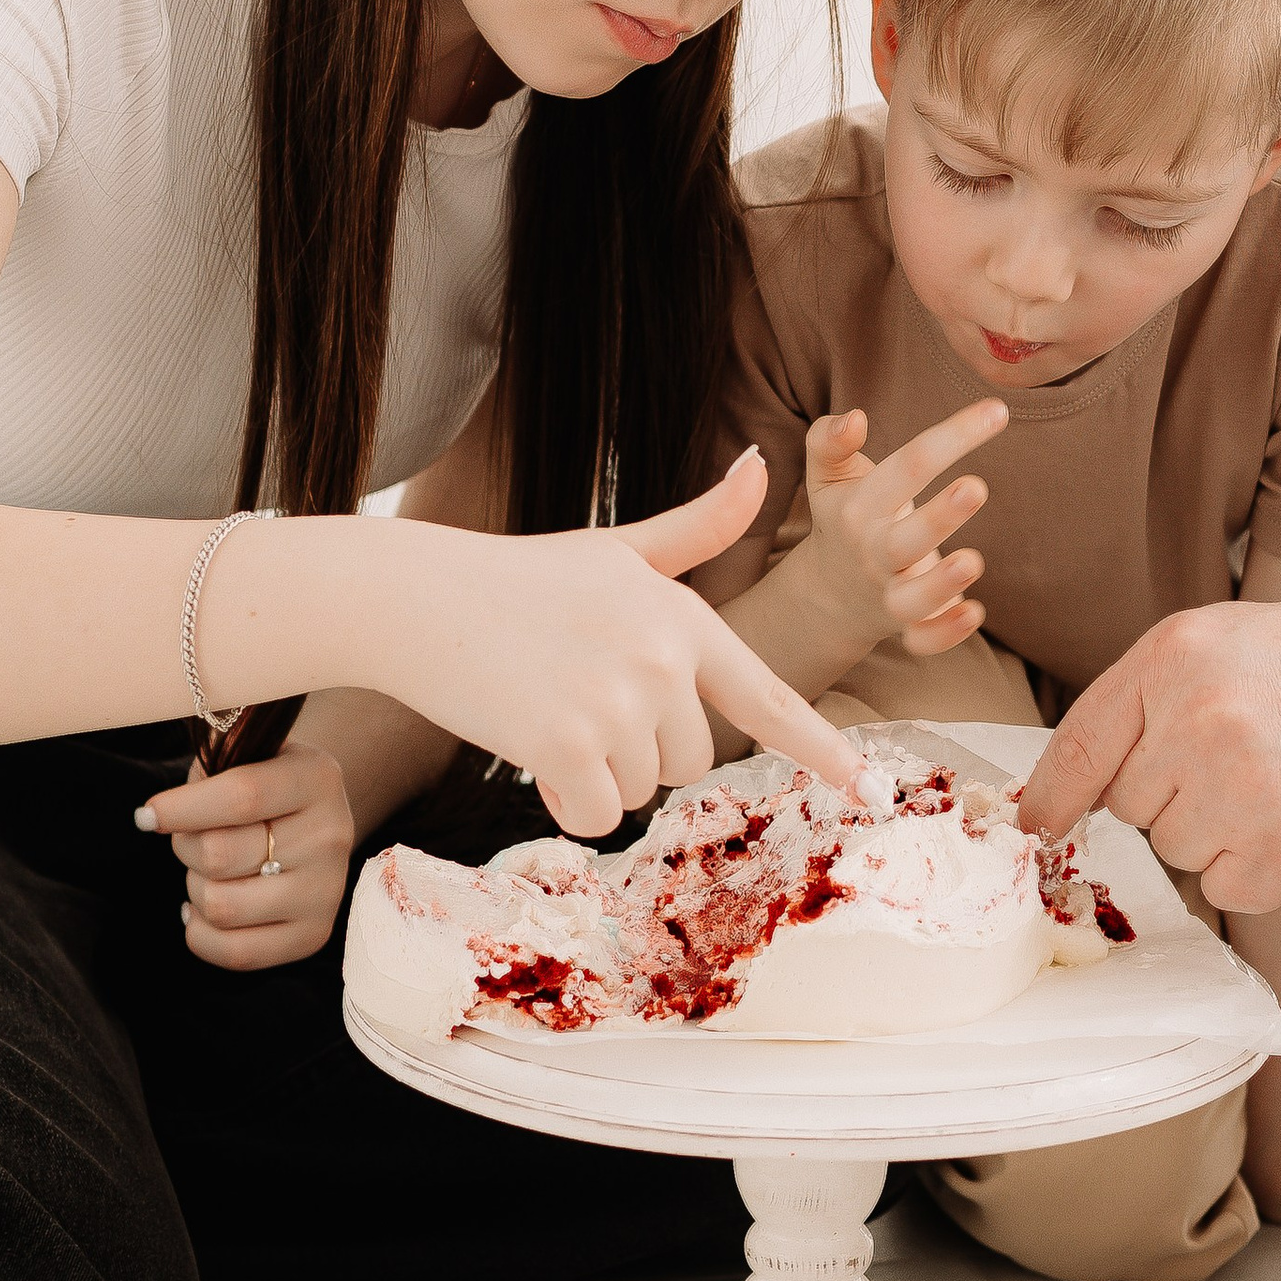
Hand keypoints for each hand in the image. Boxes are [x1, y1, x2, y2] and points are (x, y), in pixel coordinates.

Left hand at [140, 744, 355, 973]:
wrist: (315, 822)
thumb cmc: (266, 783)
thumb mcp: (248, 751)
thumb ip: (210, 761)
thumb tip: (162, 810)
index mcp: (316, 778)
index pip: (242, 796)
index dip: (183, 808)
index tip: (146, 816)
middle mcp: (331, 835)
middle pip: (220, 856)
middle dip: (186, 847)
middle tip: (190, 838)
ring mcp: (326, 891)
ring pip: (221, 906)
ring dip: (196, 889)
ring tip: (209, 872)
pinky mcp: (312, 934)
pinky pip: (235, 952)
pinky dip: (202, 932)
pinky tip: (205, 907)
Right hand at [386, 447, 862, 835]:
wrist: (420, 597)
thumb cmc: (521, 577)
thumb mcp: (619, 549)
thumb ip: (698, 527)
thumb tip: (760, 464)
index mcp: (683, 617)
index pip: (766, 694)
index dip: (817, 745)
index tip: (860, 783)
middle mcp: (663, 659)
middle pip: (690, 762)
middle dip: (639, 749)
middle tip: (580, 694)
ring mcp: (619, 702)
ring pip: (637, 792)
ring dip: (595, 771)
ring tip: (548, 705)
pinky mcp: (569, 744)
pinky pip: (594, 816)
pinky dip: (563, 801)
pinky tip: (528, 747)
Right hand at [800, 398, 1006, 660]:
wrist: (830, 589)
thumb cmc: (844, 515)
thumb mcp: (827, 475)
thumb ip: (831, 440)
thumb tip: (856, 419)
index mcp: (859, 508)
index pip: (908, 468)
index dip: (953, 437)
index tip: (998, 411)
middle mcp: (874, 553)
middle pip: (904, 540)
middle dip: (940, 516)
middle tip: (976, 487)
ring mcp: (890, 594)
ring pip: (913, 598)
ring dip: (943, 583)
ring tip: (973, 561)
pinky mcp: (907, 626)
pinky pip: (922, 640)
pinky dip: (945, 634)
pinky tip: (975, 612)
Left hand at [1017, 602, 1280, 910]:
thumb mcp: (1212, 641)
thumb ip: (1134, 702)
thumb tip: (1055, 797)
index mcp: (1175, 658)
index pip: (1078, 747)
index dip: (1051, 798)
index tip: (1036, 828)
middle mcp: (1203, 722)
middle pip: (1130, 807)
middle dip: (1169, 793)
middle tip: (1233, 758)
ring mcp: (1246, 791)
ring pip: (1176, 852)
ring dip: (1211, 833)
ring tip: (1271, 782)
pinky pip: (1225, 888)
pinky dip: (1252, 867)